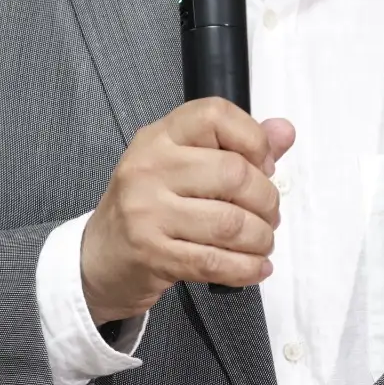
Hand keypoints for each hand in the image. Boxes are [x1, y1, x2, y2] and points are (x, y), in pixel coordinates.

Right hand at [80, 98, 295, 324]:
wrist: (99, 257)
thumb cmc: (150, 205)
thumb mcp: (184, 164)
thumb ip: (237, 146)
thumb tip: (284, 131)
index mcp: (159, 136)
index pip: (215, 116)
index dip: (253, 139)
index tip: (263, 165)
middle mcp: (149, 167)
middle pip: (233, 174)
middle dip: (266, 200)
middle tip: (268, 214)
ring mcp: (148, 212)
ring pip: (230, 223)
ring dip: (261, 238)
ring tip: (262, 242)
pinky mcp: (153, 254)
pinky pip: (215, 262)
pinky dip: (247, 268)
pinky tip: (256, 267)